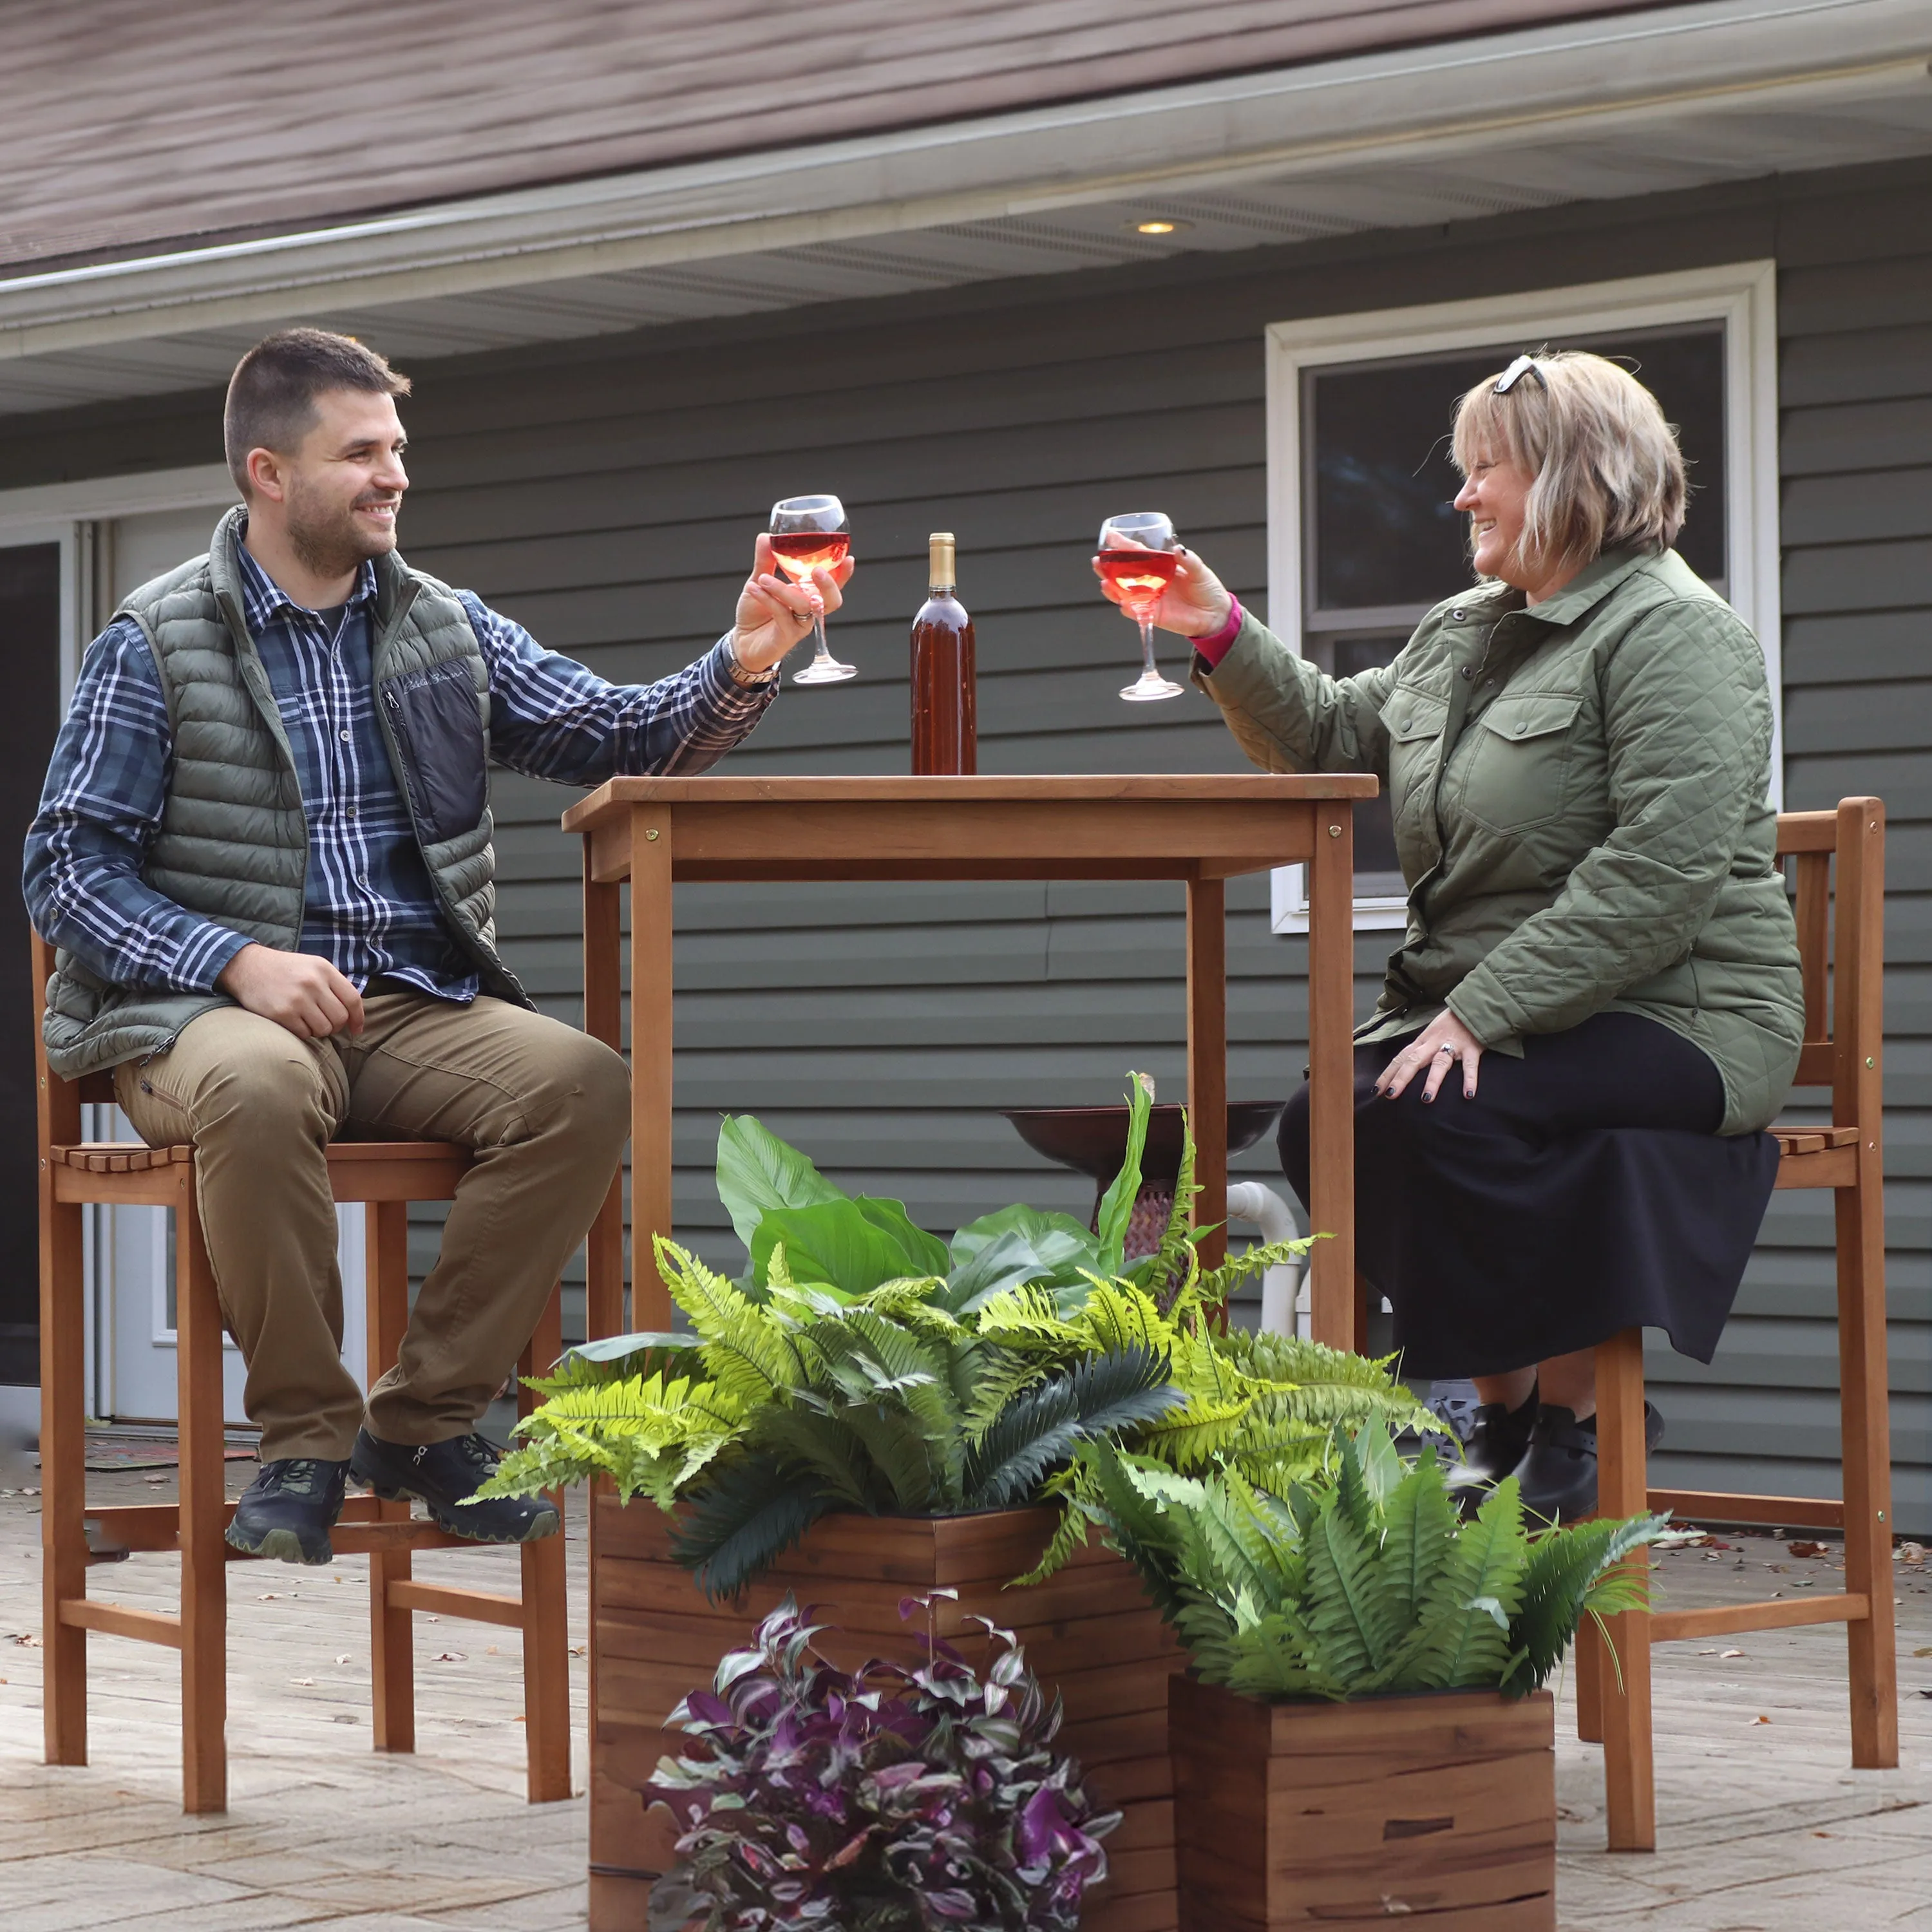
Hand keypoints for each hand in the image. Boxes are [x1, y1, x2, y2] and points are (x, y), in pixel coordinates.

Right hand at [218, 943, 364, 1039]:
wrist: (247, 967)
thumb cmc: (284, 970)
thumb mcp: (313, 966)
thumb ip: (333, 985)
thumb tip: (354, 1012)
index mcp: (324, 969)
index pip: (353, 999)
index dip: (358, 1018)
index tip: (356, 1029)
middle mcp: (313, 983)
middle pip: (340, 1018)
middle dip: (335, 1026)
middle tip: (324, 1023)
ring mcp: (297, 998)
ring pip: (324, 1029)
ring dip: (318, 1030)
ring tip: (307, 1020)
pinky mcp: (282, 1013)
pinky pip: (304, 1034)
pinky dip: (302, 1032)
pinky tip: (293, 1022)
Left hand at [731, 533, 854, 674]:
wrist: (741, 640)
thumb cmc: (756, 612)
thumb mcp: (759, 581)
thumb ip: (765, 561)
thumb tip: (766, 536)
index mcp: (808, 594)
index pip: (832, 584)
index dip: (843, 574)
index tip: (849, 558)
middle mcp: (809, 610)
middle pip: (832, 600)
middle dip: (829, 585)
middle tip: (816, 570)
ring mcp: (801, 625)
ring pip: (804, 605)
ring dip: (783, 589)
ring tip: (762, 578)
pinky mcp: (788, 637)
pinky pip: (782, 614)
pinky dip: (768, 599)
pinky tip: (753, 589)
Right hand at [1091, 539, 1233, 638]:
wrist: (1215, 615)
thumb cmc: (1207, 588)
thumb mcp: (1200, 570)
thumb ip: (1188, 560)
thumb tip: (1178, 549)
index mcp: (1160, 565)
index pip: (1138, 553)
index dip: (1123, 545)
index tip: (1110, 537)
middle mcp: (1151, 581)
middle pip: (1124, 573)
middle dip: (1109, 567)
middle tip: (1097, 561)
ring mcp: (1150, 598)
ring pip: (1125, 593)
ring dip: (1112, 588)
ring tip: (1104, 582)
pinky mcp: (1153, 615)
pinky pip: (1136, 612)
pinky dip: (1128, 608)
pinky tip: (1121, 603)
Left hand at [1374, 1011, 1484, 1103]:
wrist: (1473, 1007)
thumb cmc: (1450, 1025)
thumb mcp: (1430, 1035)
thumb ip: (1421, 1051)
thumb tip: (1407, 1071)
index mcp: (1422, 1042)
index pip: (1401, 1058)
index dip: (1388, 1074)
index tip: (1376, 1090)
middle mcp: (1433, 1044)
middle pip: (1414, 1061)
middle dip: (1401, 1078)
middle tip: (1390, 1095)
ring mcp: (1452, 1046)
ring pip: (1439, 1063)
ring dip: (1432, 1081)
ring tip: (1426, 1099)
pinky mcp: (1472, 1048)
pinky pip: (1470, 1066)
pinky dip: (1470, 1079)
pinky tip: (1468, 1095)